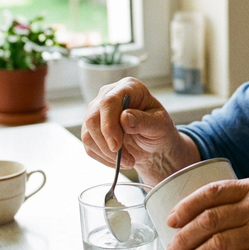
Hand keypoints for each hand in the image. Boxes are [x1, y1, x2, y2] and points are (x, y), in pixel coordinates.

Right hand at [81, 77, 198, 184]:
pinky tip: (119, 160)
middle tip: (127, 160)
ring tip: (129, 161)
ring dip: (107, 154)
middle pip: (93, 118)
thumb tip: (124, 118)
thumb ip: (144, 121)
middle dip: (107, 144)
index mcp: (129, 87)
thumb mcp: (160, 125)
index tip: (117, 146)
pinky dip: (104, 157)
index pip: (108, 102)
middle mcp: (108, 95)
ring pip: (88, 134)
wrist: (153, 143)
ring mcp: (97, 111)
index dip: (109, 125)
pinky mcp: (91, 129)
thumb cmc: (159, 129)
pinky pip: (89, 145)